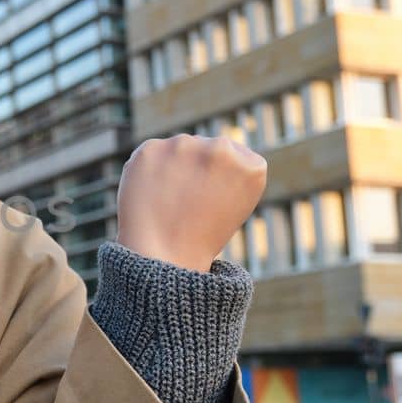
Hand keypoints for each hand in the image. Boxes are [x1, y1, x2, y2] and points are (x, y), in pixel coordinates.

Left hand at [115, 135, 266, 271]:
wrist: (162, 257)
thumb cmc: (201, 236)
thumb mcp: (235, 204)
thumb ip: (230, 170)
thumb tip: (211, 145)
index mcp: (252, 166)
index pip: (237, 158)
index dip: (221, 181)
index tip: (213, 202)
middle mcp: (221, 149)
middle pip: (207, 149)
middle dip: (197, 170)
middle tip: (188, 204)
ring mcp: (184, 145)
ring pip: (180, 149)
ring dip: (174, 167)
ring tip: (169, 201)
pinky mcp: (151, 148)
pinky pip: (152, 154)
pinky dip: (149, 171)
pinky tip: (151, 193)